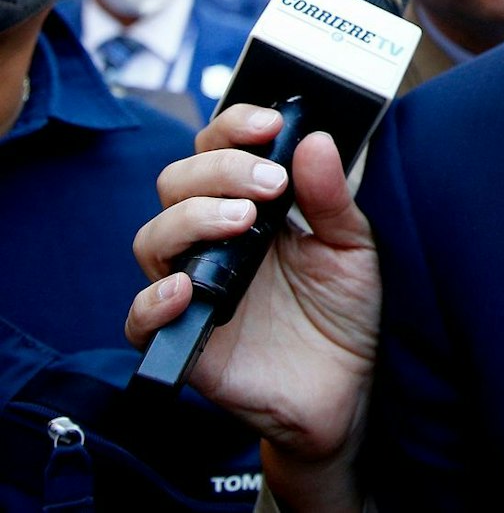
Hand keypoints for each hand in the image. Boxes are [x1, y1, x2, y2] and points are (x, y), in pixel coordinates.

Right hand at [126, 104, 378, 512]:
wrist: (350, 389)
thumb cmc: (346, 309)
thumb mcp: (353, 246)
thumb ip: (332, 196)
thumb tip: (315, 139)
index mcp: (252, 206)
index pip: (218, 150)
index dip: (233, 128)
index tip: (268, 123)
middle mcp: (213, 240)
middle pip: (177, 184)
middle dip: (219, 170)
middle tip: (268, 184)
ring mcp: (193, 287)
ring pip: (153, 238)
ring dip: (192, 219)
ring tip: (242, 221)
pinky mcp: (183, 340)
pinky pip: (141, 318)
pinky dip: (156, 299)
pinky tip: (190, 286)